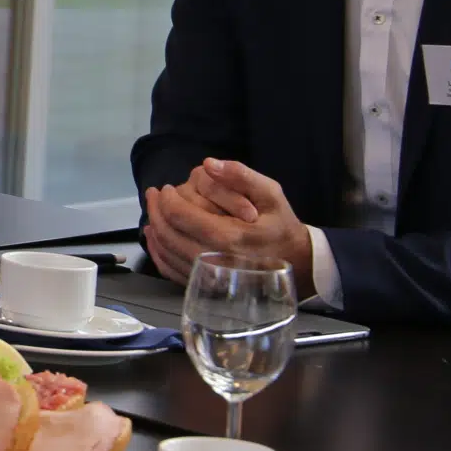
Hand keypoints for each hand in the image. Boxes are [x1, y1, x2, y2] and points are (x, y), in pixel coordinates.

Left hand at [141, 159, 313, 295]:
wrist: (297, 262)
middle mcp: (213, 261)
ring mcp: (208, 277)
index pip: (179, 215)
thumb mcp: (270, 194)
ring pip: (165, 253)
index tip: (165, 188)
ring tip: (153, 212)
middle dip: (155, 211)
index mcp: (228, 237)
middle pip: (167, 234)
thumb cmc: (280, 225)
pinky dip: (159, 253)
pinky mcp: (205, 286)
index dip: (166, 199)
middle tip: (153, 195)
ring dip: (154, 229)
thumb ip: (240, 175)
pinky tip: (156, 238)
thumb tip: (209, 164)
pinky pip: (171, 271)